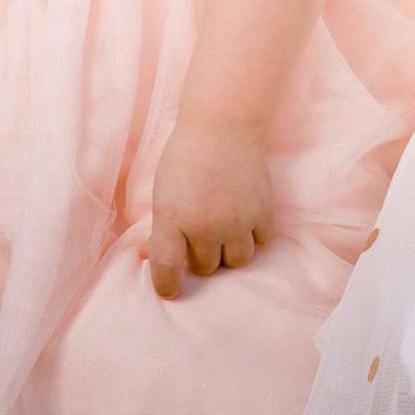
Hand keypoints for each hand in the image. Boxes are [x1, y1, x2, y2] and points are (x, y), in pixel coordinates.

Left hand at [145, 120, 272, 299]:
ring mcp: (237, 221)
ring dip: (229, 251)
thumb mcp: (162, 191)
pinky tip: (245, 217)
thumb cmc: (185, 156)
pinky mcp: (263, 212)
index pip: (168, 269)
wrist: (224, 124)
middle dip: (201, 255)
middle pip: (206, 267)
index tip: (170, 289)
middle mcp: (206, 226)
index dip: (167, 285)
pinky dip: (253, 235)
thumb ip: (161, 227)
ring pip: (236, 261)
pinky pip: (261, 242)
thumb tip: (151, 255)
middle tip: (201, 232)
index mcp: (173, 220)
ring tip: (225, 229)